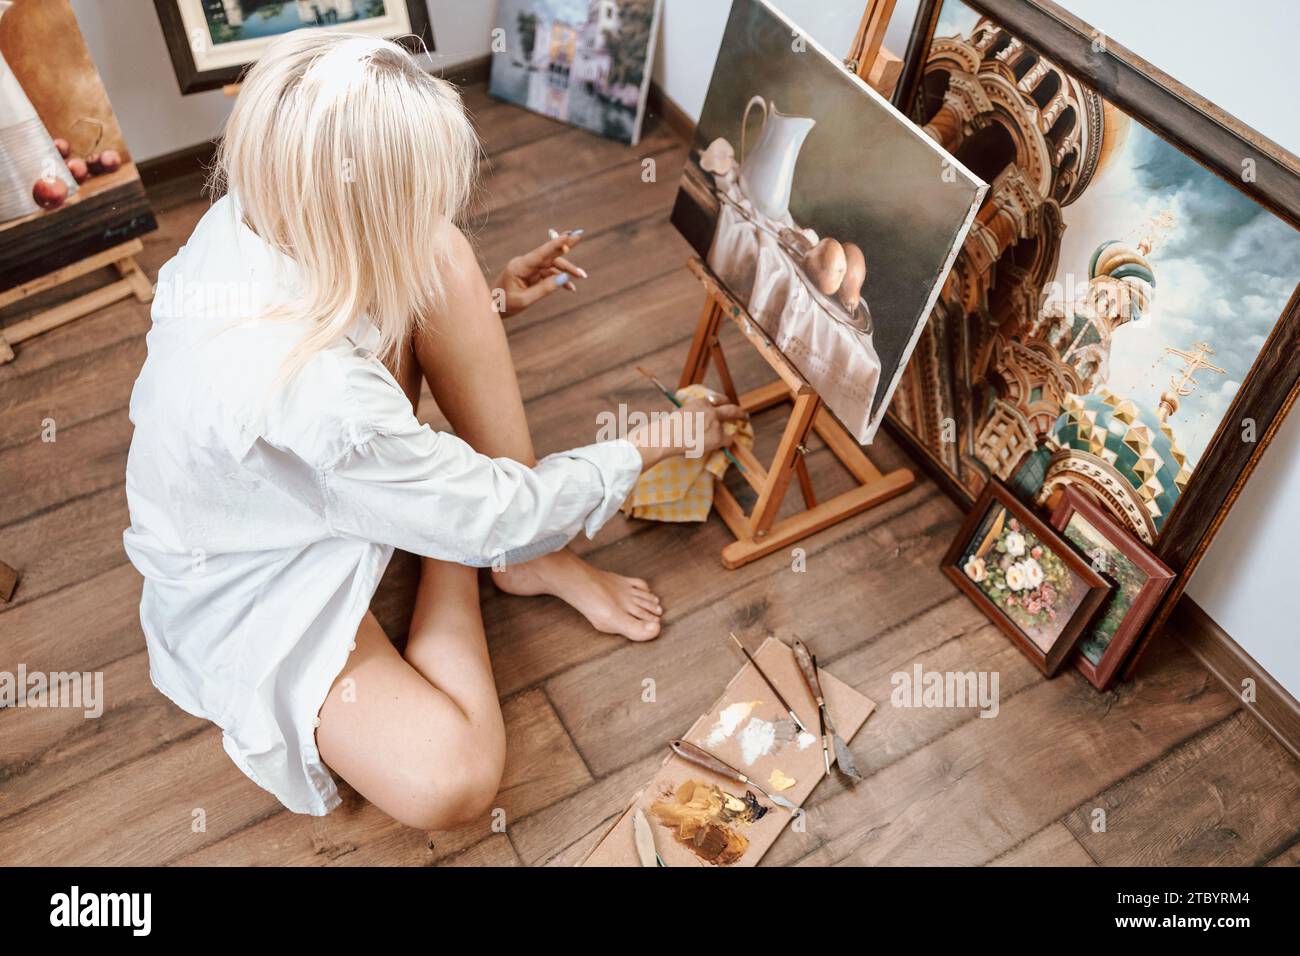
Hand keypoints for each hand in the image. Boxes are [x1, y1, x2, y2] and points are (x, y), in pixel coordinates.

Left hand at [493, 232, 587, 316]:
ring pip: (552, 265)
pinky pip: (550, 275)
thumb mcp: (524, 300)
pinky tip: (571, 288)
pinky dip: (560, 280)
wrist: (492, 307)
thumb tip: (565, 279)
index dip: (555, 243)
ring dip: (567, 270)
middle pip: (549, 254)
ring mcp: (529, 268)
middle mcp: (525, 264)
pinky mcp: (532, 275)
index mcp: (519, 266)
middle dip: (565, 246)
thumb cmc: (504, 304)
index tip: (568, 235)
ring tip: (582, 276)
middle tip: (580, 235)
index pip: (540, 253)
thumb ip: (544, 289)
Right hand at [627, 395, 746, 470]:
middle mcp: (710, 410)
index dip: (722, 405)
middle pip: (731, 409)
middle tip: (744, 416)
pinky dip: (727, 443)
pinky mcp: (718, 435)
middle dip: (740, 413)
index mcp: (700, 402)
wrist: (667, 436)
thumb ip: (690, 413)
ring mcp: (716, 422)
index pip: (716, 400)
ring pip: (728, 427)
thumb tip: (692, 420)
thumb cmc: (668, 427)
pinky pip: (728, 440)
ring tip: (728, 440)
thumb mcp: (679, 413)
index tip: (725, 407)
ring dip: (727, 433)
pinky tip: (724, 446)